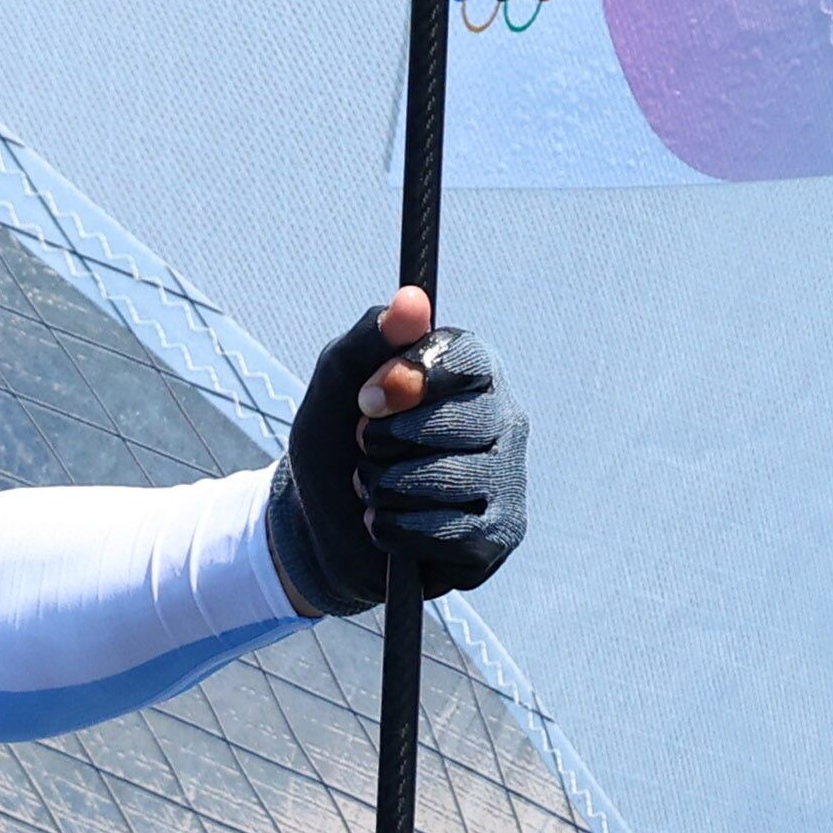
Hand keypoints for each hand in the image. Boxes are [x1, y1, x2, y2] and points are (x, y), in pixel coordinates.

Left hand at [263, 285, 528, 615]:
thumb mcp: (336, 386)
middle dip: (389, 440)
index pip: (467, 357)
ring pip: (454, 479)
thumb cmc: (340, 442)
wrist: (323, 523)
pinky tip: (387, 523)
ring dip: (387, 487)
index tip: (366, 399)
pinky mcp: (501, 533)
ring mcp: (510, 478)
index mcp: (473, 372)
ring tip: (373, 487)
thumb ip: (370, 340)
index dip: (410, 379)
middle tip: (367, 445)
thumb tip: (412, 299)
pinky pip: (453, 532)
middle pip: (461, 421)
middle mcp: (504, 420)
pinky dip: (398, 529)